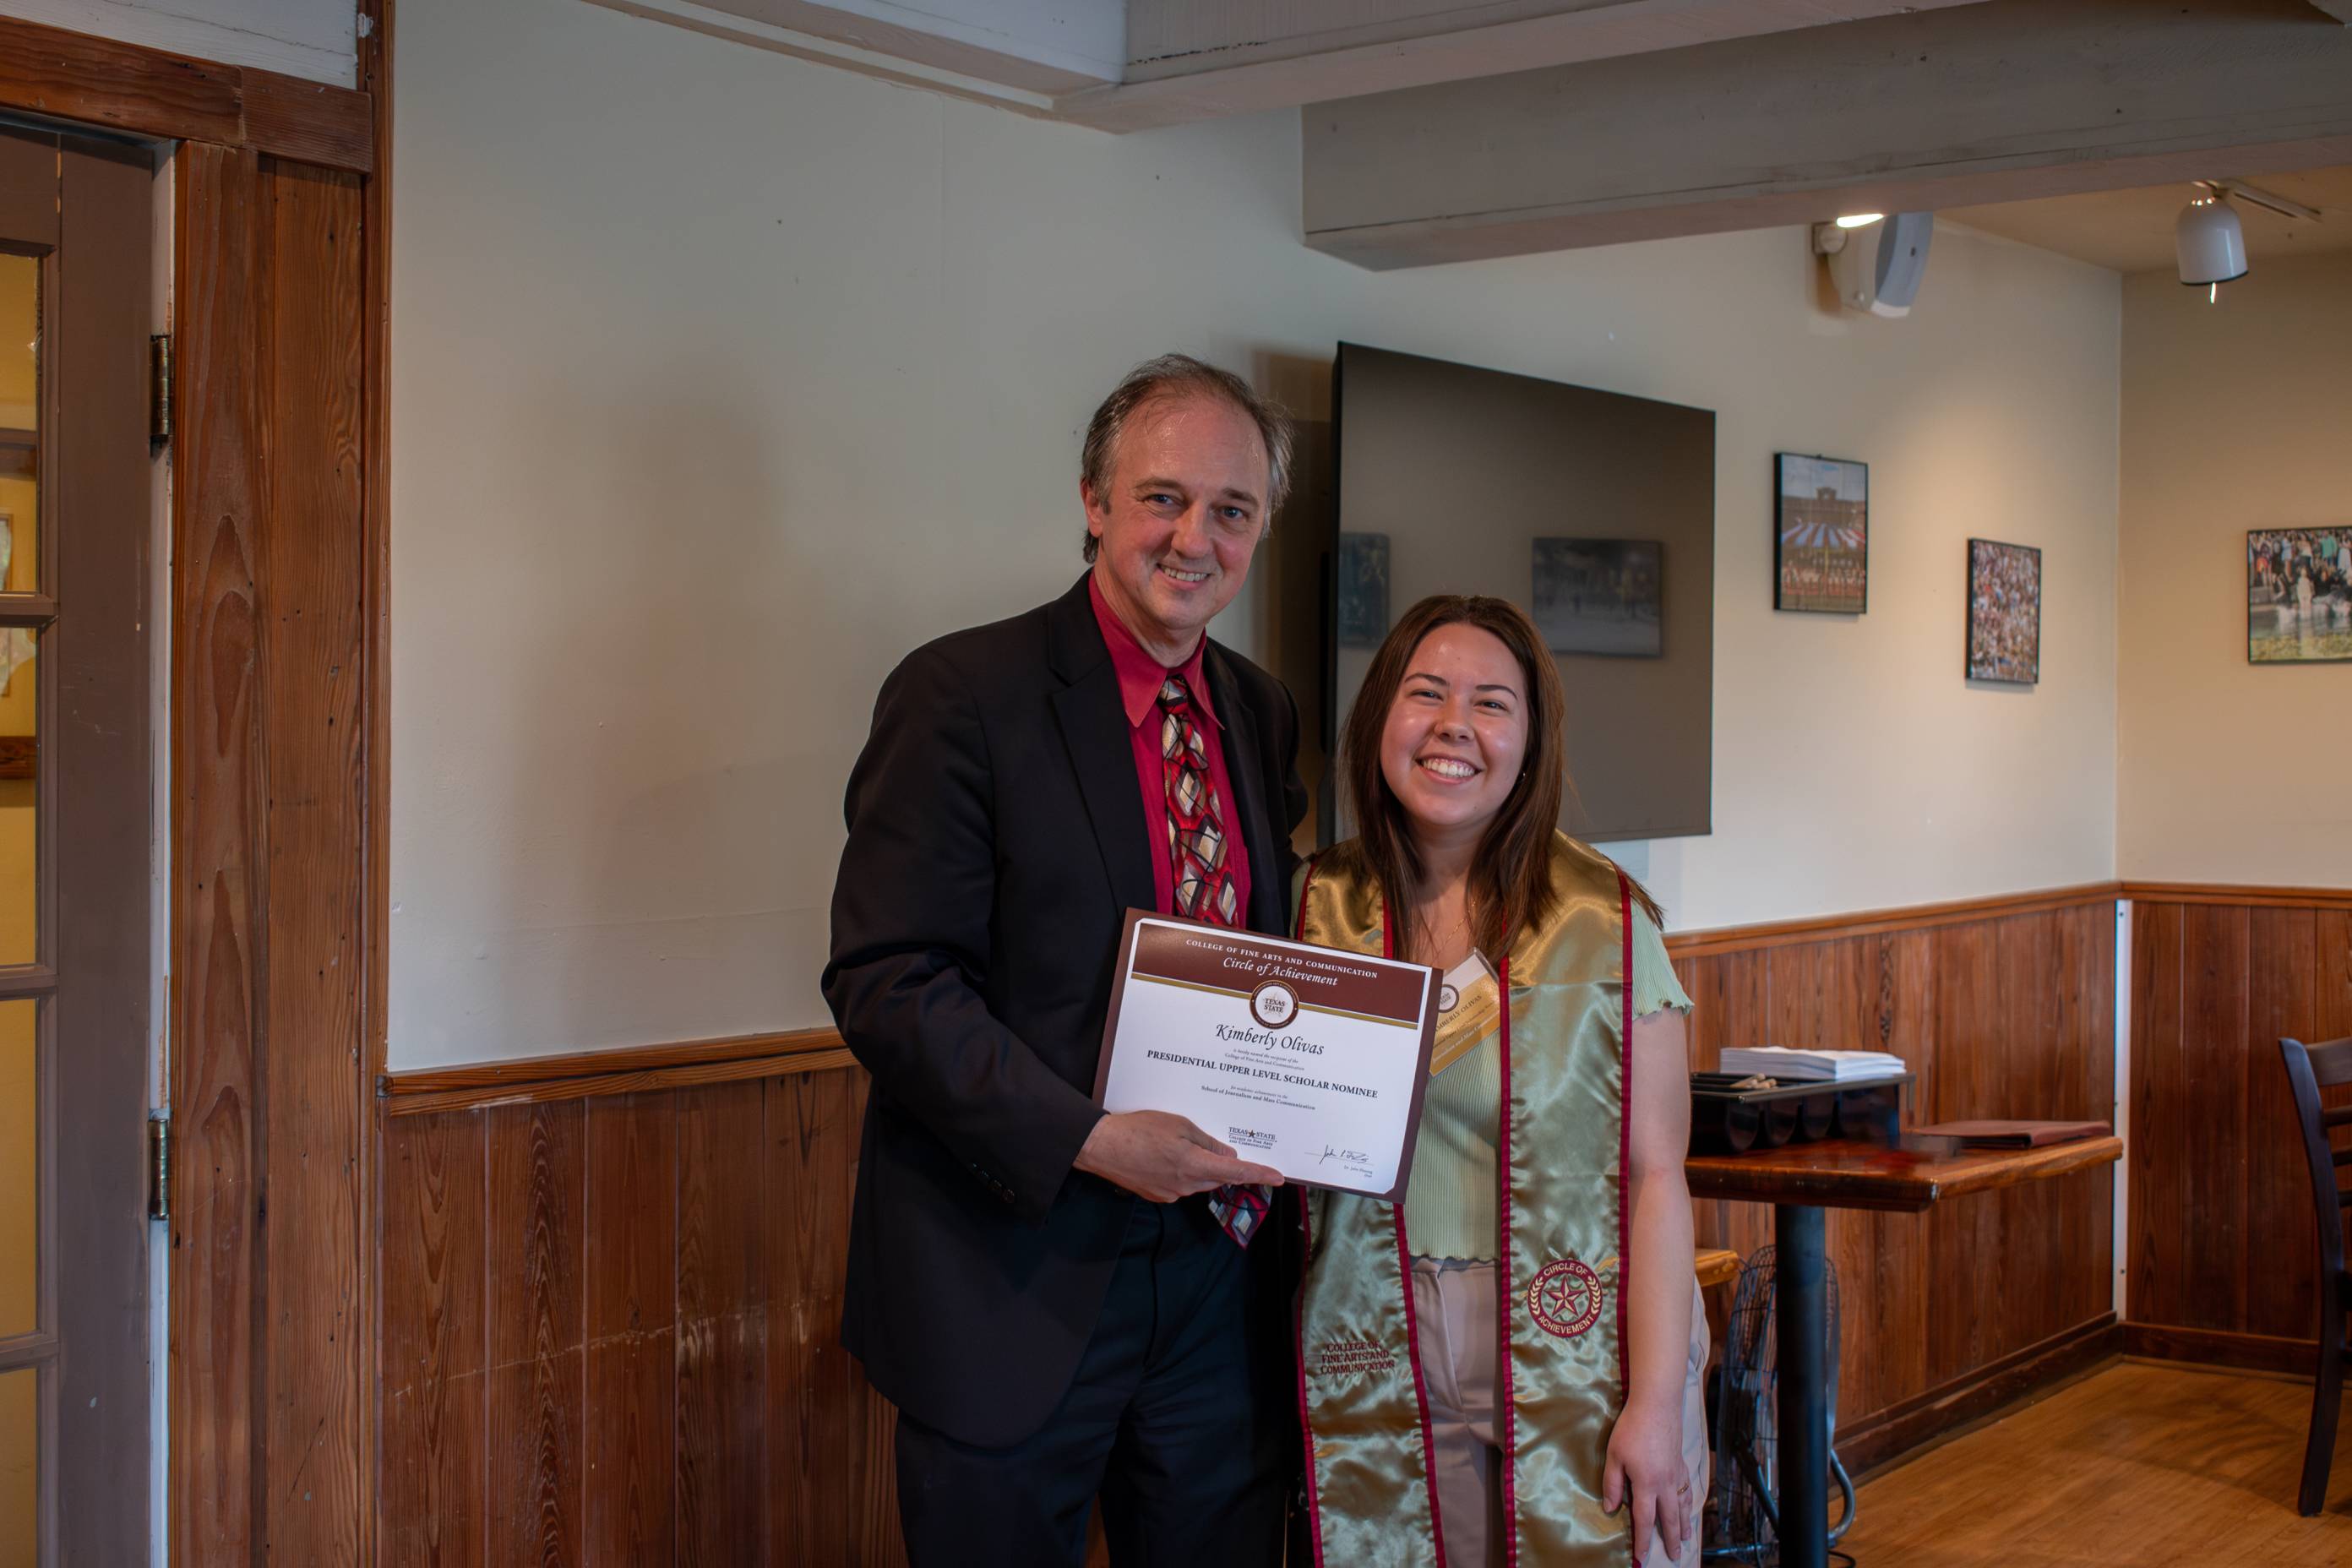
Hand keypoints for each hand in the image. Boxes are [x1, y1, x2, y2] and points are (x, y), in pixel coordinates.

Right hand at [1073, 1111, 1283, 1202]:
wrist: (1102, 1146)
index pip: (1236, 1172)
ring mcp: (1171, 1193)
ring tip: (1178, 1143)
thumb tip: (1227, 1155)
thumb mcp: (1179, 1125)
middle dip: (1222, 1163)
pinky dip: (1182, 1171)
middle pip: (1218, 1177)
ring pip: (1200, 1181)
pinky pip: (1182, 1184)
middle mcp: (1186, 1185)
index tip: (1278, 1177)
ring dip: (1200, 1166)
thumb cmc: (1139, 1129)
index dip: (1259, 1174)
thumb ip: (1207, 1142)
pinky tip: (1165, 1155)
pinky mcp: (1158, 1195)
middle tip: (1213, 1143)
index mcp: (1194, 1164)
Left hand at [1604, 1398, 1692, 1563]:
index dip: (1643, 1540)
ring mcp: (1676, 1474)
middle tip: (1674, 1556)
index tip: (1642, 1556)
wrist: (1657, 1406)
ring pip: (1682, 1506)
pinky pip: (1687, 1490)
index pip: (1645, 1520)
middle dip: (1670, 1539)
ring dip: (1684, 1525)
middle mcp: (1665, 1484)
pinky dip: (1688, 1503)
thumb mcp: (1614, 1456)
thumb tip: (1611, 1508)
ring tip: (1685, 1538)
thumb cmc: (1632, 1429)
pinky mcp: (1681, 1463)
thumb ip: (1613, 1484)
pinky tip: (1688, 1506)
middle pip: (1669, 1519)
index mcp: (1647, 1484)